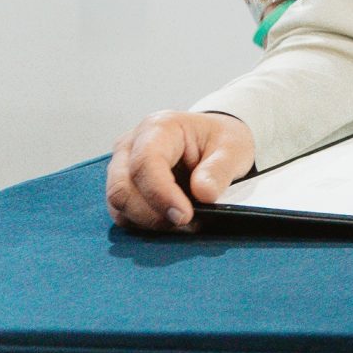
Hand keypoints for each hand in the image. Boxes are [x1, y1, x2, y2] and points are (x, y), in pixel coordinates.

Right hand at [105, 111, 256, 231]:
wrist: (212, 140)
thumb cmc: (219, 140)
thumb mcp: (233, 148)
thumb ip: (220, 170)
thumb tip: (203, 194)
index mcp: (159, 127)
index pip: (145, 163)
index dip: (160, 194)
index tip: (184, 215)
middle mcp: (131, 145)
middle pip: (122, 188)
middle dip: (152, 214)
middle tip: (186, 222)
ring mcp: (121, 167)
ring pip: (118, 205)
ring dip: (149, 221)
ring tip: (184, 222)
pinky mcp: (122, 187)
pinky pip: (121, 214)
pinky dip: (145, 224)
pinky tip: (171, 221)